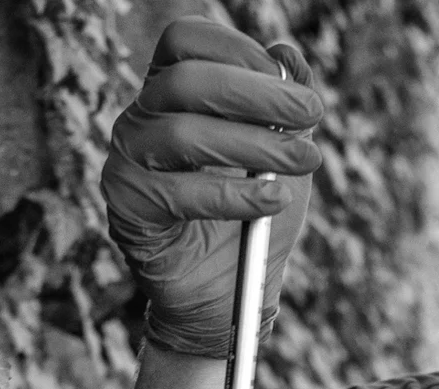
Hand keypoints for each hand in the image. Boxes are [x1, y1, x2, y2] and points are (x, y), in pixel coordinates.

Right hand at [103, 17, 323, 357]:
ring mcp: (127, 161)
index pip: (185, 40)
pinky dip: (235, 197)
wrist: (223, 298)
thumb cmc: (248, 221)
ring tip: (303, 163)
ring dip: (255, 146)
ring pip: (182, 134)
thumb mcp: (281, 157)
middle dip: (258, 95)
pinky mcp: (126, 207)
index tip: (286, 78)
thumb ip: (286, 109)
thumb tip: (291, 57)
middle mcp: (140, 118)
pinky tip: (273, 202)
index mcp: (169, 92)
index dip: (235, 49)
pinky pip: (180, 194)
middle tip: (311, 114)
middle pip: (186, 81)